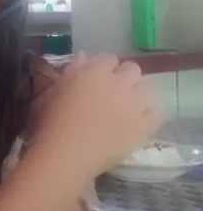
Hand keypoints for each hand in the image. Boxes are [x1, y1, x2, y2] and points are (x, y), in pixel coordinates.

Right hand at [37, 54, 162, 179]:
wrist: (67, 154)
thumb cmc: (53, 120)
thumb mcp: (55, 89)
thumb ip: (72, 70)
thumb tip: (84, 57)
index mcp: (97, 70)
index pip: (108, 58)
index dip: (103, 68)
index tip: (95, 79)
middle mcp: (120, 82)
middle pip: (132, 69)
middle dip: (124, 77)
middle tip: (112, 92)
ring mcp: (134, 105)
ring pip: (147, 88)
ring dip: (138, 93)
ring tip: (127, 106)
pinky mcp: (143, 127)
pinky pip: (156, 114)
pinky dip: (149, 115)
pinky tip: (138, 122)